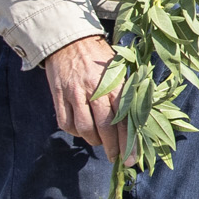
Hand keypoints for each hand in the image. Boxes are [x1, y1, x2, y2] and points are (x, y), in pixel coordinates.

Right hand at [44, 34, 124, 159]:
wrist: (70, 40)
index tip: (132, 158)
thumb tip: (139, 122)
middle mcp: (95, 90)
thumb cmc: (100, 57)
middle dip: (113, 148)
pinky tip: (82, 130)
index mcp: (115, 84)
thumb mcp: (119, 70)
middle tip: (116, 157)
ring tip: (99, 142)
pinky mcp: (59, 95)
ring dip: (94, 141)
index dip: (128, 142)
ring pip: (85, 128)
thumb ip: (127, 93)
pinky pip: (66, 123)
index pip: (124, 119)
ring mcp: (75, 93)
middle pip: (105, 127)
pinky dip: (75, 132)